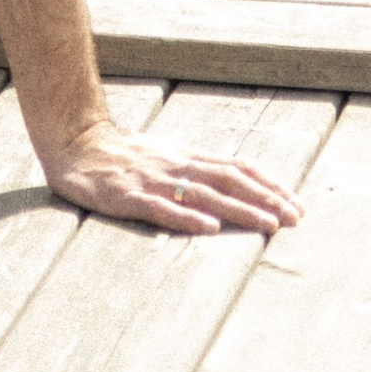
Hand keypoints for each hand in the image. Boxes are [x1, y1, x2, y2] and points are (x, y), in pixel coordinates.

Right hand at [41, 119, 303, 232]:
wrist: (75, 143)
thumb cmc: (122, 155)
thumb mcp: (164, 155)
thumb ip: (195, 168)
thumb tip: (234, 183)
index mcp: (185, 157)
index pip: (236, 167)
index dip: (267, 185)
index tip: (295, 204)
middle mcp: (176, 165)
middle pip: (228, 180)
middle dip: (265, 199)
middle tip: (295, 219)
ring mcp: (153, 180)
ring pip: (204, 195)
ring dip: (239, 210)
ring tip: (268, 225)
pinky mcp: (128, 195)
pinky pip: (162, 207)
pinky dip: (188, 217)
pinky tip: (209, 228)